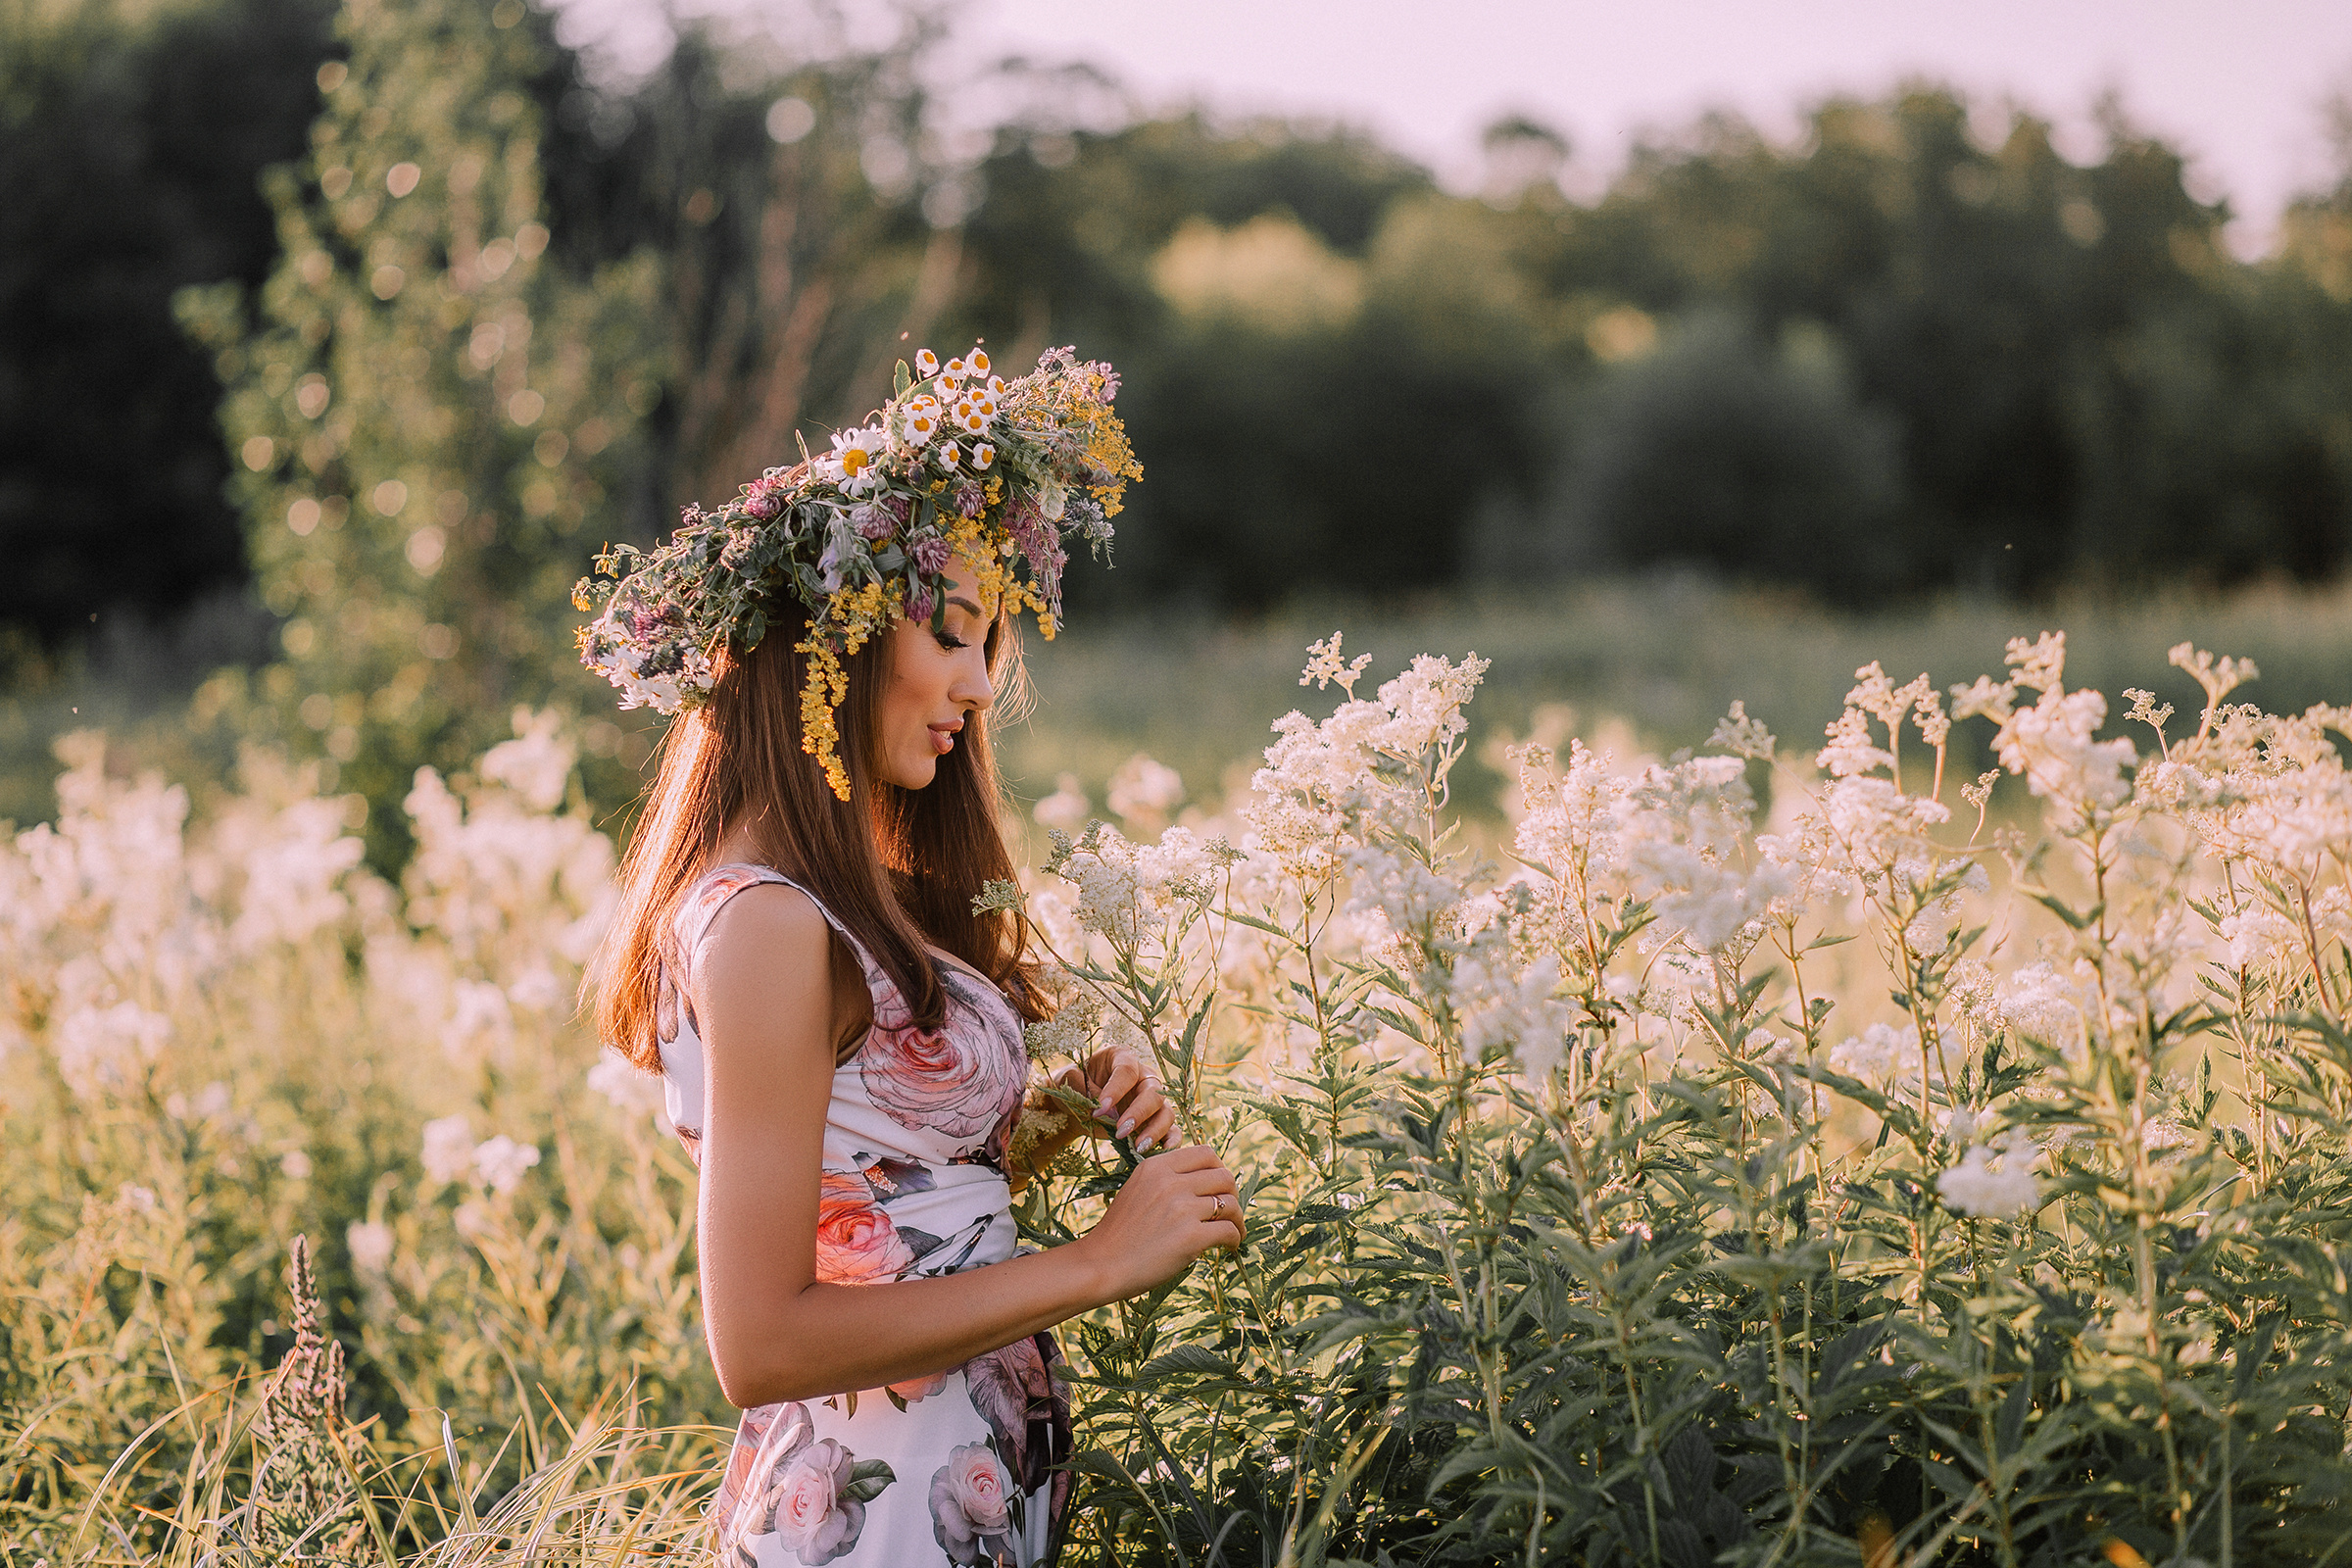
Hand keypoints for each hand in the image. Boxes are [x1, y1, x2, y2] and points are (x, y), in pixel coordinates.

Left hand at [1056, 1043, 1177, 1151]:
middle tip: (1120, 1131)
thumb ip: (1083, 1088)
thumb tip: (1109, 1112)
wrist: (1075, 1104)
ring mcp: (1152, 1100)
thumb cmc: (1075, 1085)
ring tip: (1137, 1148)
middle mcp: (1143, 1077)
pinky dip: (1171, 1142)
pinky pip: (1171, 1130)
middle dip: (1138, 1113)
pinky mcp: (1154, 1121)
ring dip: (1155, 1130)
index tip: (1100, 1109)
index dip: (1116, 1090)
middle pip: (1153, 1091)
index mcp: (1122, 1058)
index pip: (1127, 1071)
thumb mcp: (1068, 1080)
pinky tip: (1159, 1154)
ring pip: (1166, 1111)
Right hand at [1078, 1144, 1243, 1298]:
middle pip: (1224, 1176)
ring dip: (1237, 1219)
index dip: (1220, 1169)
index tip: (1221, 1187)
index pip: (1206, 1153)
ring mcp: (1181, 1208)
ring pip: (1230, 1204)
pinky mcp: (1191, 1236)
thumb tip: (1204, 1181)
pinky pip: (1228, 1230)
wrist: (1101, 1264)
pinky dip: (1235, 1238)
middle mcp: (1170, 1182)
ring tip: (1234, 1231)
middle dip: (1233, 1194)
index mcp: (1157, 1166)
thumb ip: (1166, 1180)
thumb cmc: (1119, 1233)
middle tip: (1230, 1210)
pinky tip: (1230, 1247)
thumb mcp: (1137, 1190)